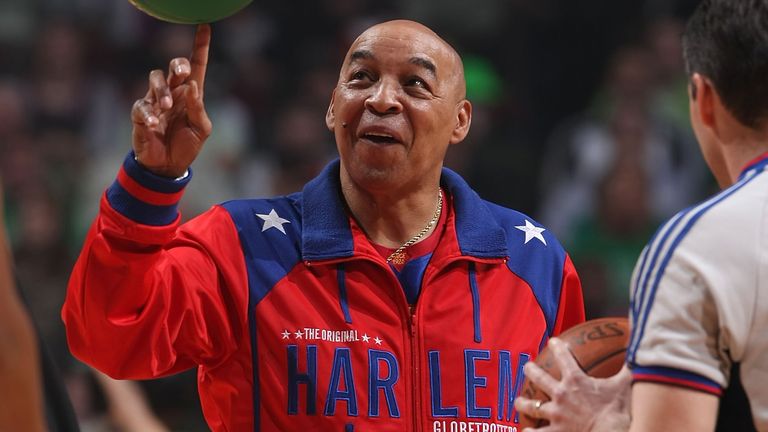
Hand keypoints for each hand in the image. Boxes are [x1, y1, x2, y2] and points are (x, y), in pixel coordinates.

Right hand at [131, 24, 212, 177]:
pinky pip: (141, 106)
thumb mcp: (201, 130)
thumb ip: (198, 108)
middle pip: (172, 67)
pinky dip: (148, 114)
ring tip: (167, 107)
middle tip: (181, 73)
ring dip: (161, 90)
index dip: (200, 47)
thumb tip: (192, 85)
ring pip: (154, 79)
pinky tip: (155, 123)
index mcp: (190, 95)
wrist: (168, 167)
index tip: (205, 27)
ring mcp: (155, 102)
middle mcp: (172, 93)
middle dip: (177, 64)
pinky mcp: (141, 115)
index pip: (196, 66)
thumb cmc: (187, 146)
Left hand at [514, 338, 630, 431]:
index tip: (553, 341)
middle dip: (531, 370)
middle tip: (527, 366)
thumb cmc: (618, 410)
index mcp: (576, 381)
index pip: (564, 357)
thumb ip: (629, 368)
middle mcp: (561, 395)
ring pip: (532, 406)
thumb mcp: (625, 385)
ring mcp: (556, 414)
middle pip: (539, 378)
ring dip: (523, 403)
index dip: (558, 347)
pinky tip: (525, 431)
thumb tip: (638, 353)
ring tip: (518, 401)